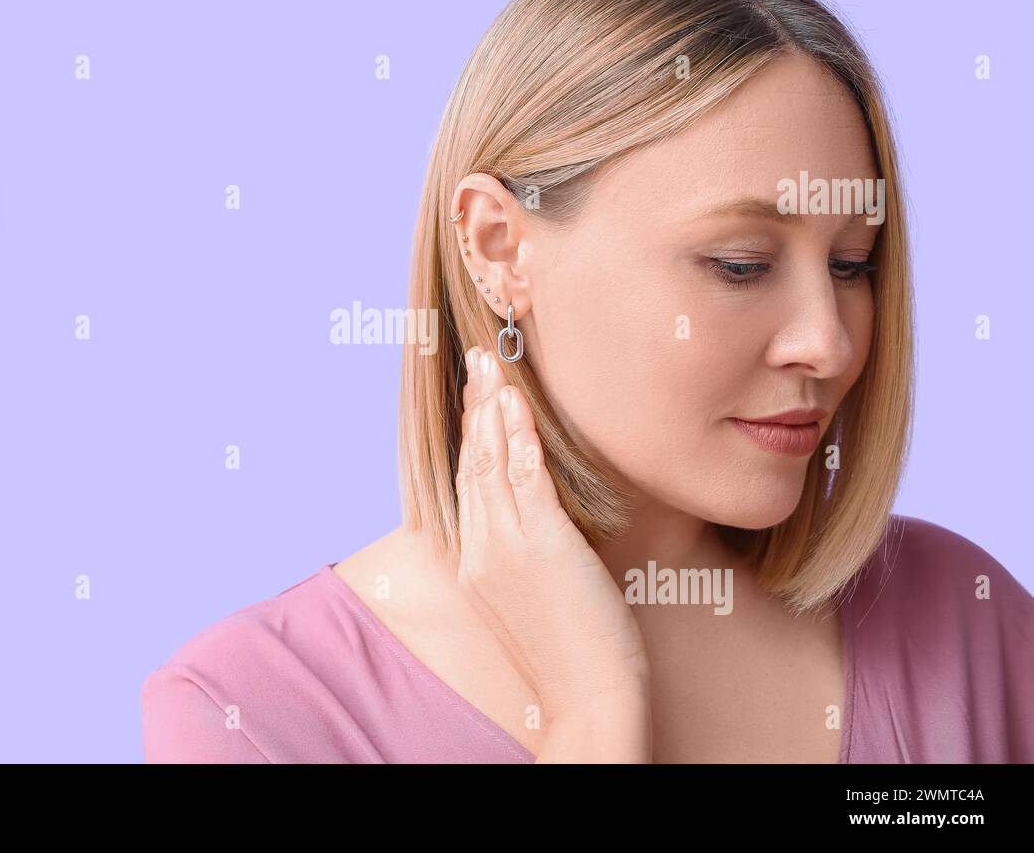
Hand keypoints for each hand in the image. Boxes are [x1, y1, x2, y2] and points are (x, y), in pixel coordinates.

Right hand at [455, 346, 651, 761]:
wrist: (590, 698)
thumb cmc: (575, 652)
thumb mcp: (537, 596)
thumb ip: (528, 554)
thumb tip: (545, 521)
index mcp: (476, 561)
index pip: (469, 482)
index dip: (471, 434)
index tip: (476, 398)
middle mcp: (481, 549)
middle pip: (469, 462)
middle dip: (473, 407)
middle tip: (476, 360)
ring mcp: (506, 547)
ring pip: (489, 463)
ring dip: (490, 408)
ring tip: (491, 365)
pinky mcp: (540, 546)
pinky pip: (523, 478)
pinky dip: (517, 437)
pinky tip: (517, 404)